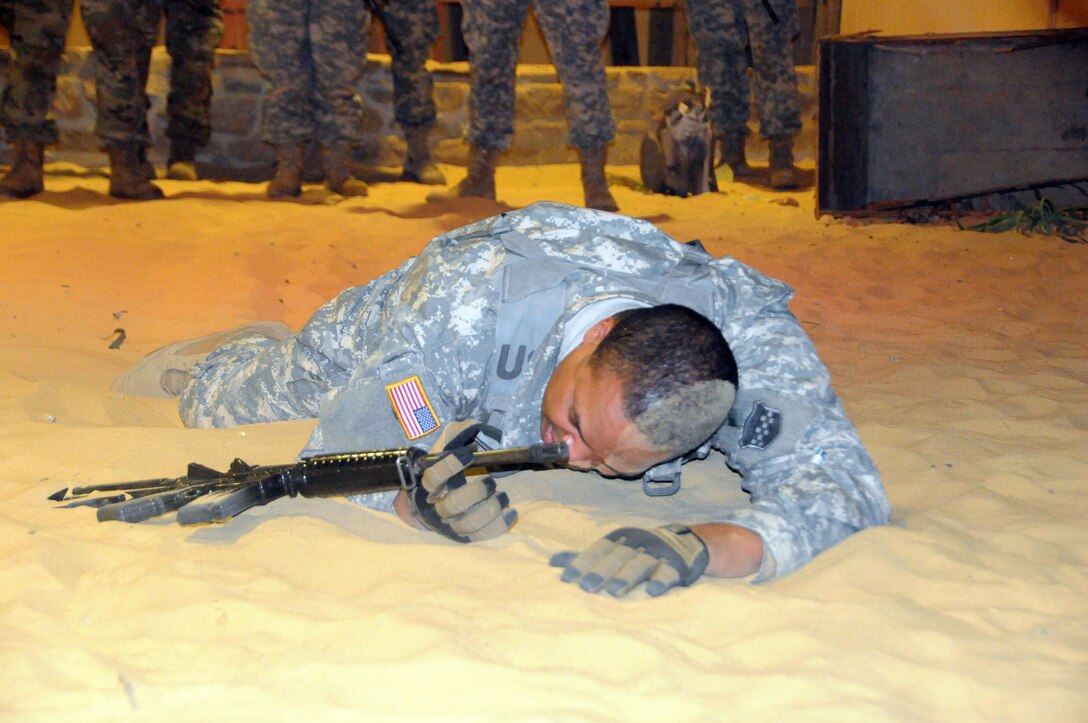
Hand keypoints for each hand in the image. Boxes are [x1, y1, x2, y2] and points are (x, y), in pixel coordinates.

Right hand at [407, 420, 516, 541]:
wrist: (436, 498)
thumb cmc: (446, 468)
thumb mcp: (448, 445)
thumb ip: (457, 433)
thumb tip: (474, 426)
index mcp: (430, 483)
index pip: (434, 476)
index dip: (450, 465)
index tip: (469, 453)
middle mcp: (438, 505)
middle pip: (452, 505)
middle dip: (475, 493)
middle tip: (490, 482)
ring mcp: (452, 523)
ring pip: (467, 525)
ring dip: (488, 510)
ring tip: (502, 496)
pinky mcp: (467, 535)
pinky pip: (483, 536)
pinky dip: (499, 525)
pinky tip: (511, 511)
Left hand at [549, 524, 708, 596]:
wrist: (685, 542)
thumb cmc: (638, 549)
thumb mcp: (612, 549)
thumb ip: (584, 557)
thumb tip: (551, 562)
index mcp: (618, 540)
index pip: (597, 551)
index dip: (582, 563)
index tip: (566, 579)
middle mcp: (635, 544)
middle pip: (615, 558)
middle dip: (600, 572)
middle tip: (586, 587)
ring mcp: (656, 554)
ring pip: (639, 565)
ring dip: (626, 576)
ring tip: (613, 592)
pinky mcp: (676, 566)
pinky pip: (668, 572)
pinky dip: (661, 580)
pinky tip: (653, 591)